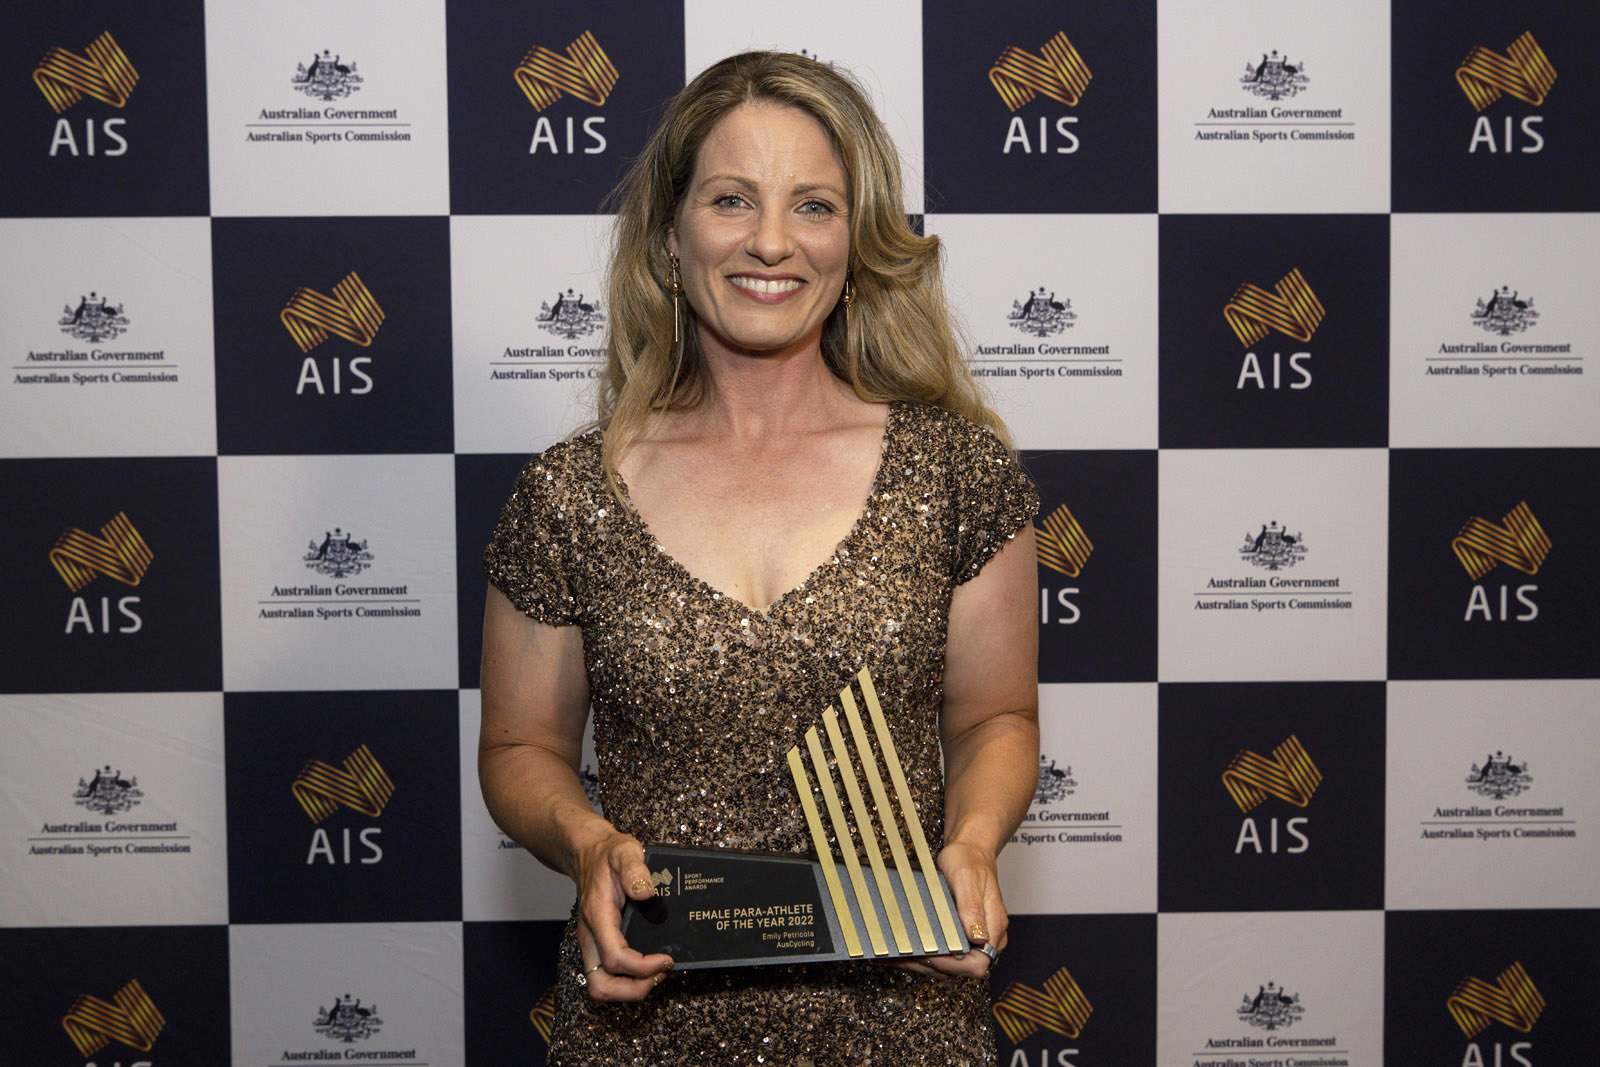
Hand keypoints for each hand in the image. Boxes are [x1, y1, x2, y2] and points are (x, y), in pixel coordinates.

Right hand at [573, 830, 673, 1000]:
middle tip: (660, 973)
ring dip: (629, 989)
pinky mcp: (598, 945)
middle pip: (601, 985)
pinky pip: (606, 976)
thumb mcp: (624, 851)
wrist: (588, 853)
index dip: (642, 967)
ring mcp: (592, 943)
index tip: (666, 958)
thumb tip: (646, 892)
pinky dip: (627, 980)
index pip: (615, 958)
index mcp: (598, 916)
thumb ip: (634, 869)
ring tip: (655, 973)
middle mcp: (591, 936)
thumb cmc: (607, 855)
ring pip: (601, 986)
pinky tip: (648, 966)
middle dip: (633, 990)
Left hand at [887, 840, 1007, 977]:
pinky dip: (928, 952)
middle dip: (932, 965)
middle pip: (962, 968)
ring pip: (952, 963)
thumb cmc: (970, 860)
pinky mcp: (963, 934)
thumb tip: (977, 937)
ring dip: (926, 961)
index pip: (978, 964)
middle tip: (905, 957)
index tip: (929, 955)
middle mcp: (988, 936)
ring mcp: (975, 937)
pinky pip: (947, 951)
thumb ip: (972, 909)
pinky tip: (908, 948)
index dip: (952, 966)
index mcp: (994, 927)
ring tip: (899, 955)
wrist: (970, 849)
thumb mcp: (968, 879)